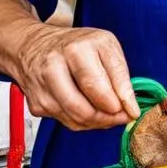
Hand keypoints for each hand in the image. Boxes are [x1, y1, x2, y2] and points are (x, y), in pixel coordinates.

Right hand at [6, 24, 139, 131]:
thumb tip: (130, 106)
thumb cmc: (75, 45)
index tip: (133, 111)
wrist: (34, 45)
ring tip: (109, 115)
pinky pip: (66, 121)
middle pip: (84, 106)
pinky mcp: (36, 103)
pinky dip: (83, 122)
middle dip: (108, 117)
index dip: (120, 101)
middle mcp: (55, 65)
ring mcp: (42, 86)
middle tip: (121, 116)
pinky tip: (90, 110)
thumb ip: (119, 74)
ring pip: (75, 118)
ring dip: (97, 122)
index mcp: (76, 48)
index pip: (99, 82)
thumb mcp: (104, 46)